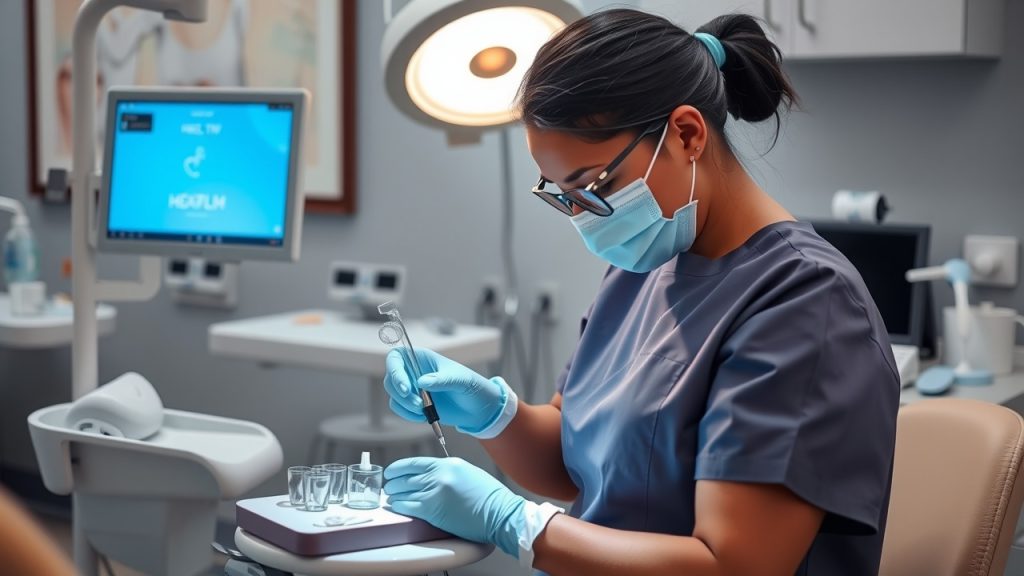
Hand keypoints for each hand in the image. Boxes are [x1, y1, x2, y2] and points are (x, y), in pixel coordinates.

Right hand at [383, 348, 513, 436]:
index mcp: (422, 358)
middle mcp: (413, 371)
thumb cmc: (471, 386)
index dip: (394, 370)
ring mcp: (412, 388)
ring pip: (394, 395)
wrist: (477, 408)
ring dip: (405, 405)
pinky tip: (424, 416)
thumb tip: (421, 382)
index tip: (405, 387)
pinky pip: (399, 408)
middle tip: (418, 404)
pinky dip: (407, 414)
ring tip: (423, 411)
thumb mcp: (460, 380)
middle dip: (401, 394)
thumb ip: (442, 380)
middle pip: (390, 379)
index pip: (396, 357)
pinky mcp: (413, 403)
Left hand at [384, 457, 525, 556]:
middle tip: (389, 485)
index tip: (392, 471)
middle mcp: (439, 475)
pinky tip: (396, 505)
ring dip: (394, 494)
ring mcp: (435, 492)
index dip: (399, 467)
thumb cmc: (489, 497)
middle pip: (407, 477)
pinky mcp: (433, 510)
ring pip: (404, 491)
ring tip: (391, 496)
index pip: (416, 462)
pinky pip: (408, 506)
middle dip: (394, 482)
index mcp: (448, 464)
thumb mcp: (468, 473)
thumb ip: (447, 472)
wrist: (499, 513)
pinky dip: (399, 506)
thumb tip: (430, 476)